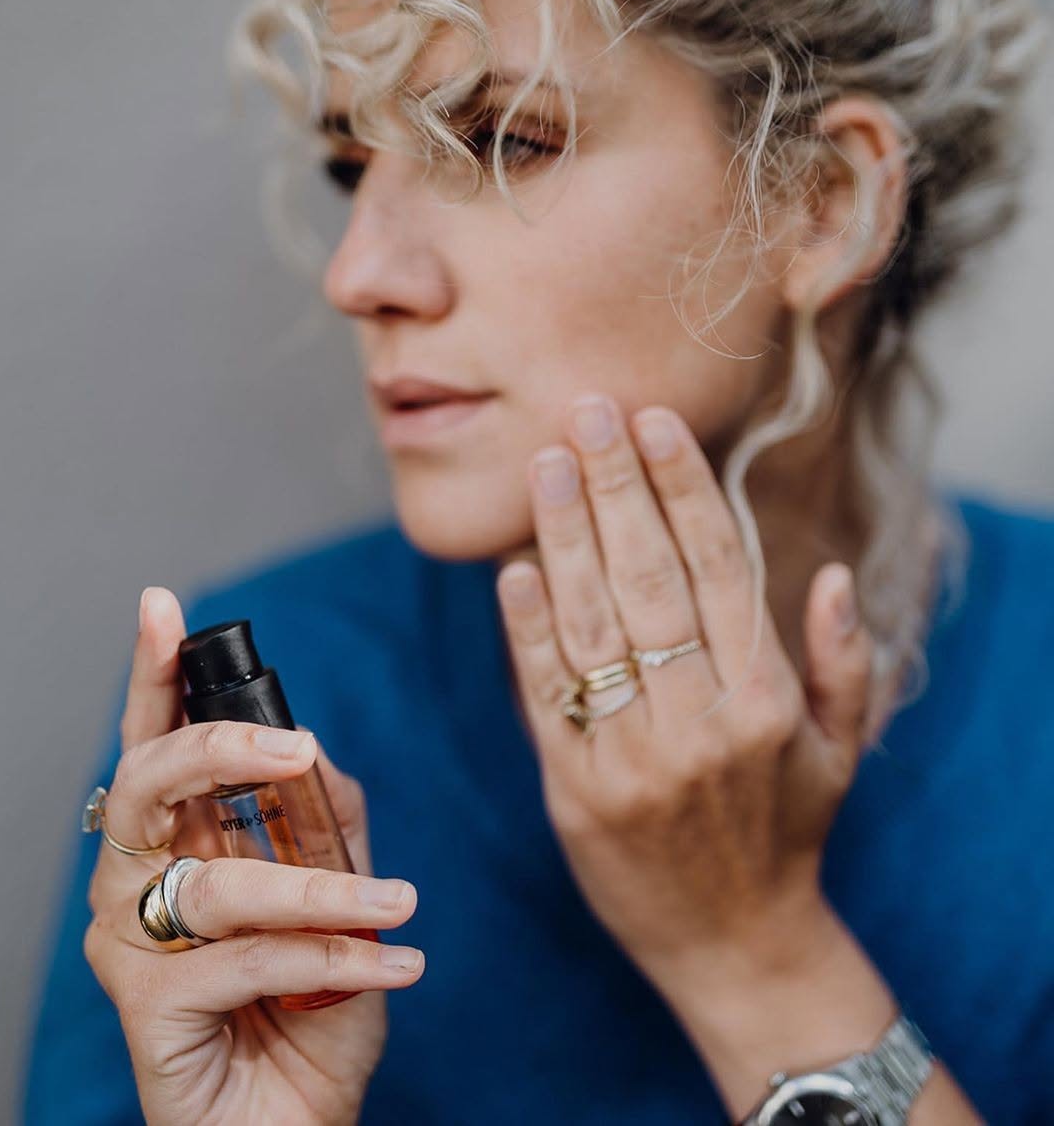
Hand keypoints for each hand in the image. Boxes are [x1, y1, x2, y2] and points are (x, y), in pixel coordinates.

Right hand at [82, 587, 424, 1125]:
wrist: (301, 1122)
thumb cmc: (310, 1010)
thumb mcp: (339, 898)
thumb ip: (324, 820)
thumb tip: (317, 748)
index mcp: (177, 840)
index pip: (154, 743)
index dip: (153, 674)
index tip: (164, 605)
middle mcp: (136, 881)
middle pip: (144, 783)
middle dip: (220, 748)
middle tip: (295, 749)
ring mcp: (130, 946)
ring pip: (219, 882)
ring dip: (323, 890)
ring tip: (398, 904)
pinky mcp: (147, 1011)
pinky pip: (247, 960)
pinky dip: (332, 960)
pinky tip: (395, 965)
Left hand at [495, 393, 873, 1004]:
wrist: (733, 947)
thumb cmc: (788, 834)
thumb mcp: (840, 752)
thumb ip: (844, 662)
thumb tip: (831, 573)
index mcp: (767, 699)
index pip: (717, 568)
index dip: (683, 488)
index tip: (655, 422)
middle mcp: (701, 721)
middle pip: (648, 578)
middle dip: (615, 486)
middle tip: (588, 411)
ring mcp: (634, 757)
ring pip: (592, 623)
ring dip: (564, 536)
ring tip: (546, 463)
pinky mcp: (576, 791)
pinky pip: (546, 694)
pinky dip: (528, 628)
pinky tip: (513, 567)